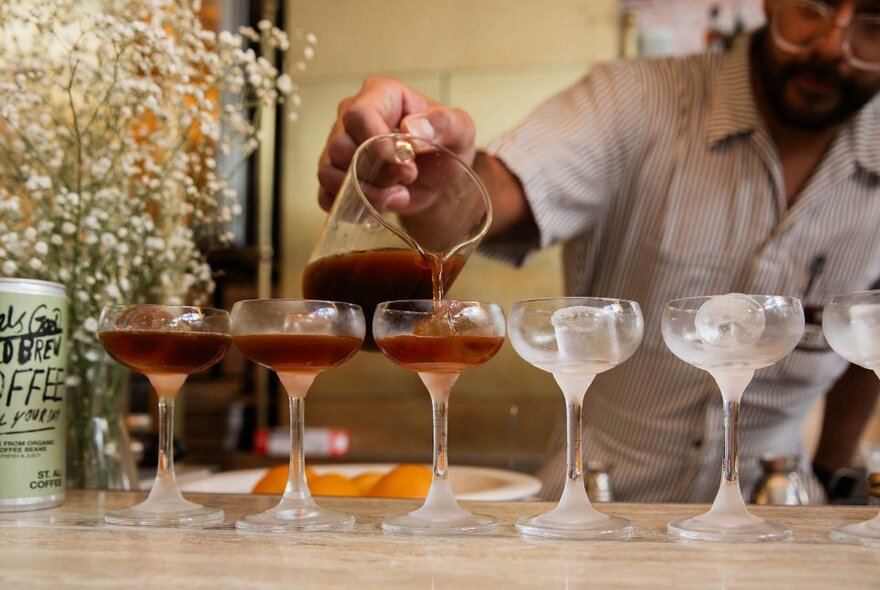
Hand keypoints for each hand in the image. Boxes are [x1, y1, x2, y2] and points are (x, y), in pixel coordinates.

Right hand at [317, 76, 476, 212]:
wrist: (440, 177)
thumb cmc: (447, 145)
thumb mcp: (460, 130)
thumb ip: (442, 124)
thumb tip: (411, 128)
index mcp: (379, 95)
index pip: (358, 115)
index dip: (376, 144)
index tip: (406, 164)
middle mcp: (351, 118)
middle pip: (340, 147)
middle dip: (376, 173)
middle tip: (408, 179)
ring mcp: (339, 148)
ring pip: (329, 173)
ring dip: (366, 193)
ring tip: (399, 195)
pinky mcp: (337, 177)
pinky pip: (326, 195)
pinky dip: (351, 207)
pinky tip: (379, 207)